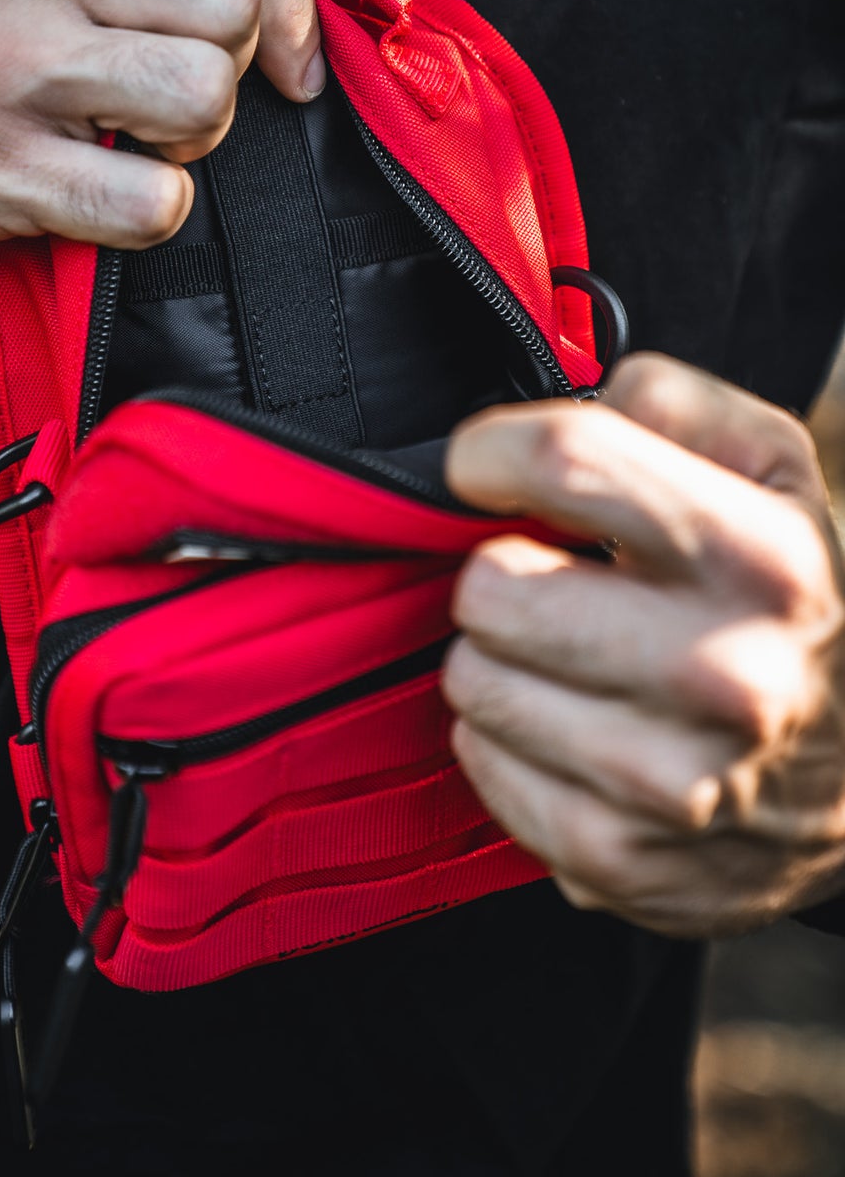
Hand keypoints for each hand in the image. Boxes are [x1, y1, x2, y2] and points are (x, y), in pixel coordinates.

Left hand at [441, 352, 844, 936]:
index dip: (493, 454)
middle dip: (502, 571)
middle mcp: (724, 674)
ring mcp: (672, 784)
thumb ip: (664, 400)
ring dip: (502, 661)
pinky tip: (572, 727)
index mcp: (762, 557)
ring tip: (572, 658)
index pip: (563, 459)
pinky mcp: (623, 863)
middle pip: (489, 589)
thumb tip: (562, 405)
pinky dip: (507, 742)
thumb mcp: (769, 464)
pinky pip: (480, 767)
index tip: (489, 468)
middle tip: (552, 582)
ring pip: (471, 681)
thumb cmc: (792, 592)